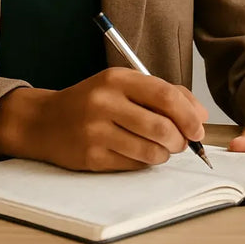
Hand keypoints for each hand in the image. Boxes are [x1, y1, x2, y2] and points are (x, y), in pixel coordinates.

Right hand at [0, 67, 208, 172]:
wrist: (44, 121)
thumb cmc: (92, 102)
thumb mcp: (122, 85)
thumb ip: (161, 94)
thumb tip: (200, 115)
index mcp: (117, 78)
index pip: (165, 95)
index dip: (189, 114)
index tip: (199, 127)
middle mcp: (105, 102)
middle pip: (161, 126)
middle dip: (181, 140)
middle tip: (183, 143)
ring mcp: (96, 131)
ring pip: (150, 150)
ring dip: (165, 154)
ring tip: (162, 149)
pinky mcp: (91, 157)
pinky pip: (132, 164)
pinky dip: (145, 163)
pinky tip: (140, 154)